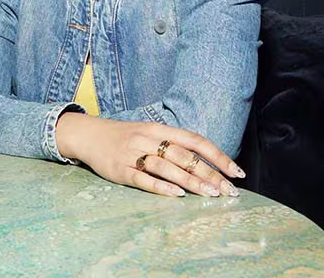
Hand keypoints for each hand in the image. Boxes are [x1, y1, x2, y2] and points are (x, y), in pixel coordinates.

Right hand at [56, 113, 244, 197]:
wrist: (87, 134)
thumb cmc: (124, 137)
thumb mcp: (149, 133)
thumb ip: (174, 144)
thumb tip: (208, 162)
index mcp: (158, 129)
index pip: (194, 140)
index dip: (217, 155)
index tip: (236, 172)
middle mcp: (148, 139)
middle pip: (184, 156)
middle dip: (209, 174)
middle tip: (229, 191)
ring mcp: (133, 154)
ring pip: (166, 167)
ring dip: (190, 181)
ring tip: (210, 194)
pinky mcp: (120, 170)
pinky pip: (142, 179)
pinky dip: (161, 186)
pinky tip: (177, 195)